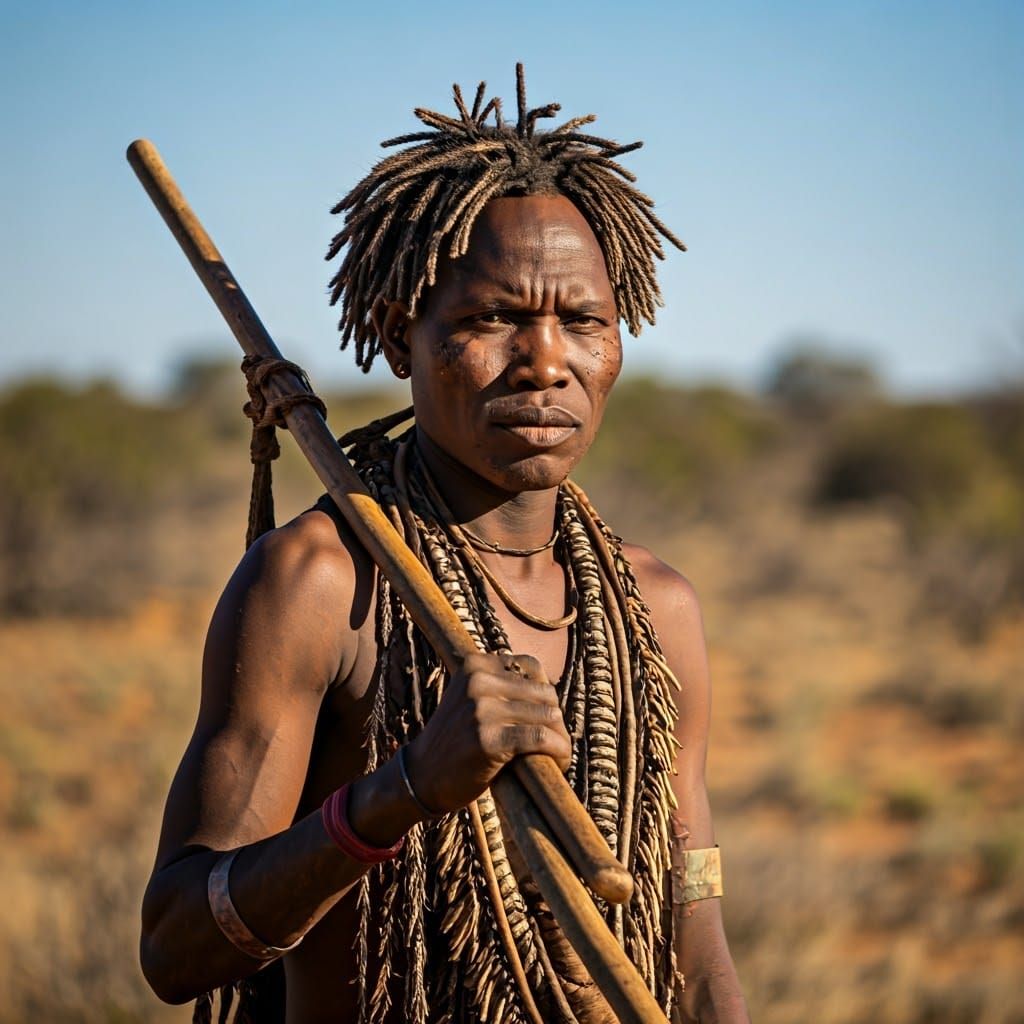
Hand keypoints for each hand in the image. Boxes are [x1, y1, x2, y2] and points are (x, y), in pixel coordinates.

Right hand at [404, 652, 571, 814]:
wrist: (422, 776)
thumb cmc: (456, 739)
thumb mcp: (471, 699)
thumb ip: (501, 686)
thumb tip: (551, 689)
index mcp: (475, 665)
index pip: (533, 667)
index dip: (544, 694)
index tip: (543, 718)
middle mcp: (478, 681)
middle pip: (544, 693)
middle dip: (555, 719)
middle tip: (554, 742)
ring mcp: (482, 709)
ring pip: (548, 716)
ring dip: (560, 738)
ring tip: (558, 754)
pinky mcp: (488, 739)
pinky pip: (540, 738)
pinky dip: (558, 751)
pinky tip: (559, 763)